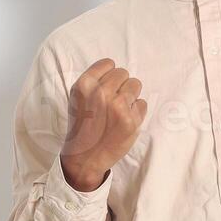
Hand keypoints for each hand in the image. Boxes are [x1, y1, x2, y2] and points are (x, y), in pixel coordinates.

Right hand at [60, 59, 147, 191]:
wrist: (84, 157)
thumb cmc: (83, 126)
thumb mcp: (78, 98)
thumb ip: (94, 82)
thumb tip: (115, 69)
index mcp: (84, 85)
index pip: (108, 63)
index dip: (110, 75)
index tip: (107, 87)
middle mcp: (100, 93)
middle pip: (123, 73)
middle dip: (121, 85)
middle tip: (113, 101)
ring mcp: (117, 106)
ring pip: (136, 84)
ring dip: (131, 96)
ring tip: (119, 110)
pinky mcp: (131, 120)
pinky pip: (143, 103)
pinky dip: (137, 111)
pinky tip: (124, 121)